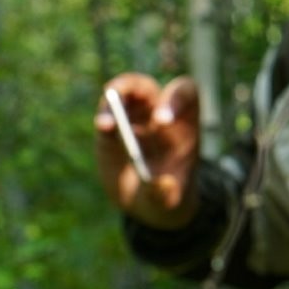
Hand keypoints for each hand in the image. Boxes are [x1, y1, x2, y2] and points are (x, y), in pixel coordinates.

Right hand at [95, 73, 199, 229]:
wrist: (147, 202)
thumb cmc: (167, 197)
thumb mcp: (171, 202)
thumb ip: (167, 195)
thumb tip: (164, 184)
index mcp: (182, 124)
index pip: (185, 94)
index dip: (175, 99)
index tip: (162, 122)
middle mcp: (156, 112)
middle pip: (146, 85)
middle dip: (135, 89)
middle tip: (116, 110)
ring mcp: (132, 117)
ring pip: (122, 91)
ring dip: (113, 98)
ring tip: (107, 124)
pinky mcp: (111, 127)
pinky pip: (106, 112)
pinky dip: (104, 115)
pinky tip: (103, 127)